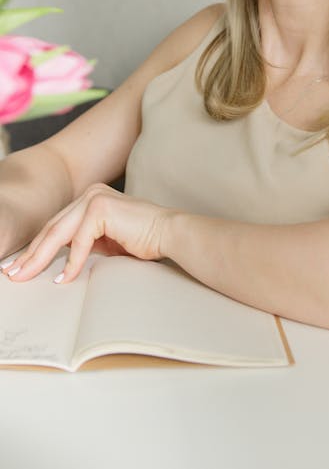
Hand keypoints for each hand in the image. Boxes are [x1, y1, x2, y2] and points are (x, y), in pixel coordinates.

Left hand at [0, 184, 173, 283]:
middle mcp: (89, 193)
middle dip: (31, 254)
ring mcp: (94, 197)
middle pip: (52, 228)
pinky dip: (70, 262)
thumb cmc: (142, 240)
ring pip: (58, 233)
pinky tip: (64, 278)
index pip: (56, 225)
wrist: (169, 233)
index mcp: (89, 197)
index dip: (36, 247)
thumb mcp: (104, 241)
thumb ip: (83, 243)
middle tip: (12, 273)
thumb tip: (58, 261)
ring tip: (26, 276)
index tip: (20, 266)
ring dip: (40, 258)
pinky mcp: (101, 208)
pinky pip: (79, 241)